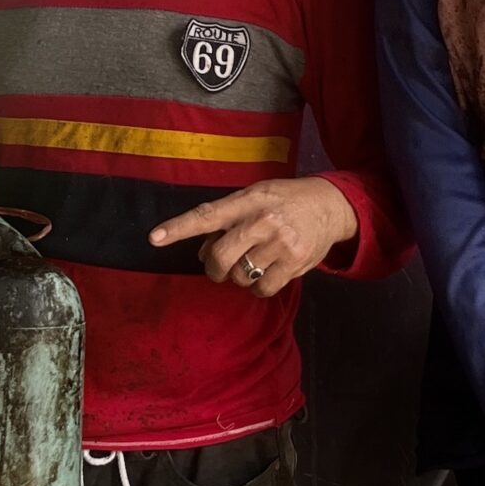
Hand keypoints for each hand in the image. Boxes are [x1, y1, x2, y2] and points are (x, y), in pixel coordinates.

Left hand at [149, 177, 357, 296]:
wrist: (329, 205)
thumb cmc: (283, 201)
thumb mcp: (254, 196)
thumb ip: (227, 220)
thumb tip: (202, 252)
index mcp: (248, 200)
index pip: (207, 215)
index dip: (179, 228)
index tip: (155, 238)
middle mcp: (263, 221)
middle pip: (221, 256)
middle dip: (214, 268)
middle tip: (219, 267)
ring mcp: (280, 243)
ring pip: (240, 276)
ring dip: (239, 276)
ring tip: (253, 262)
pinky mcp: (295, 263)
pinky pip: (261, 289)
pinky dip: (258, 287)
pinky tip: (267, 272)